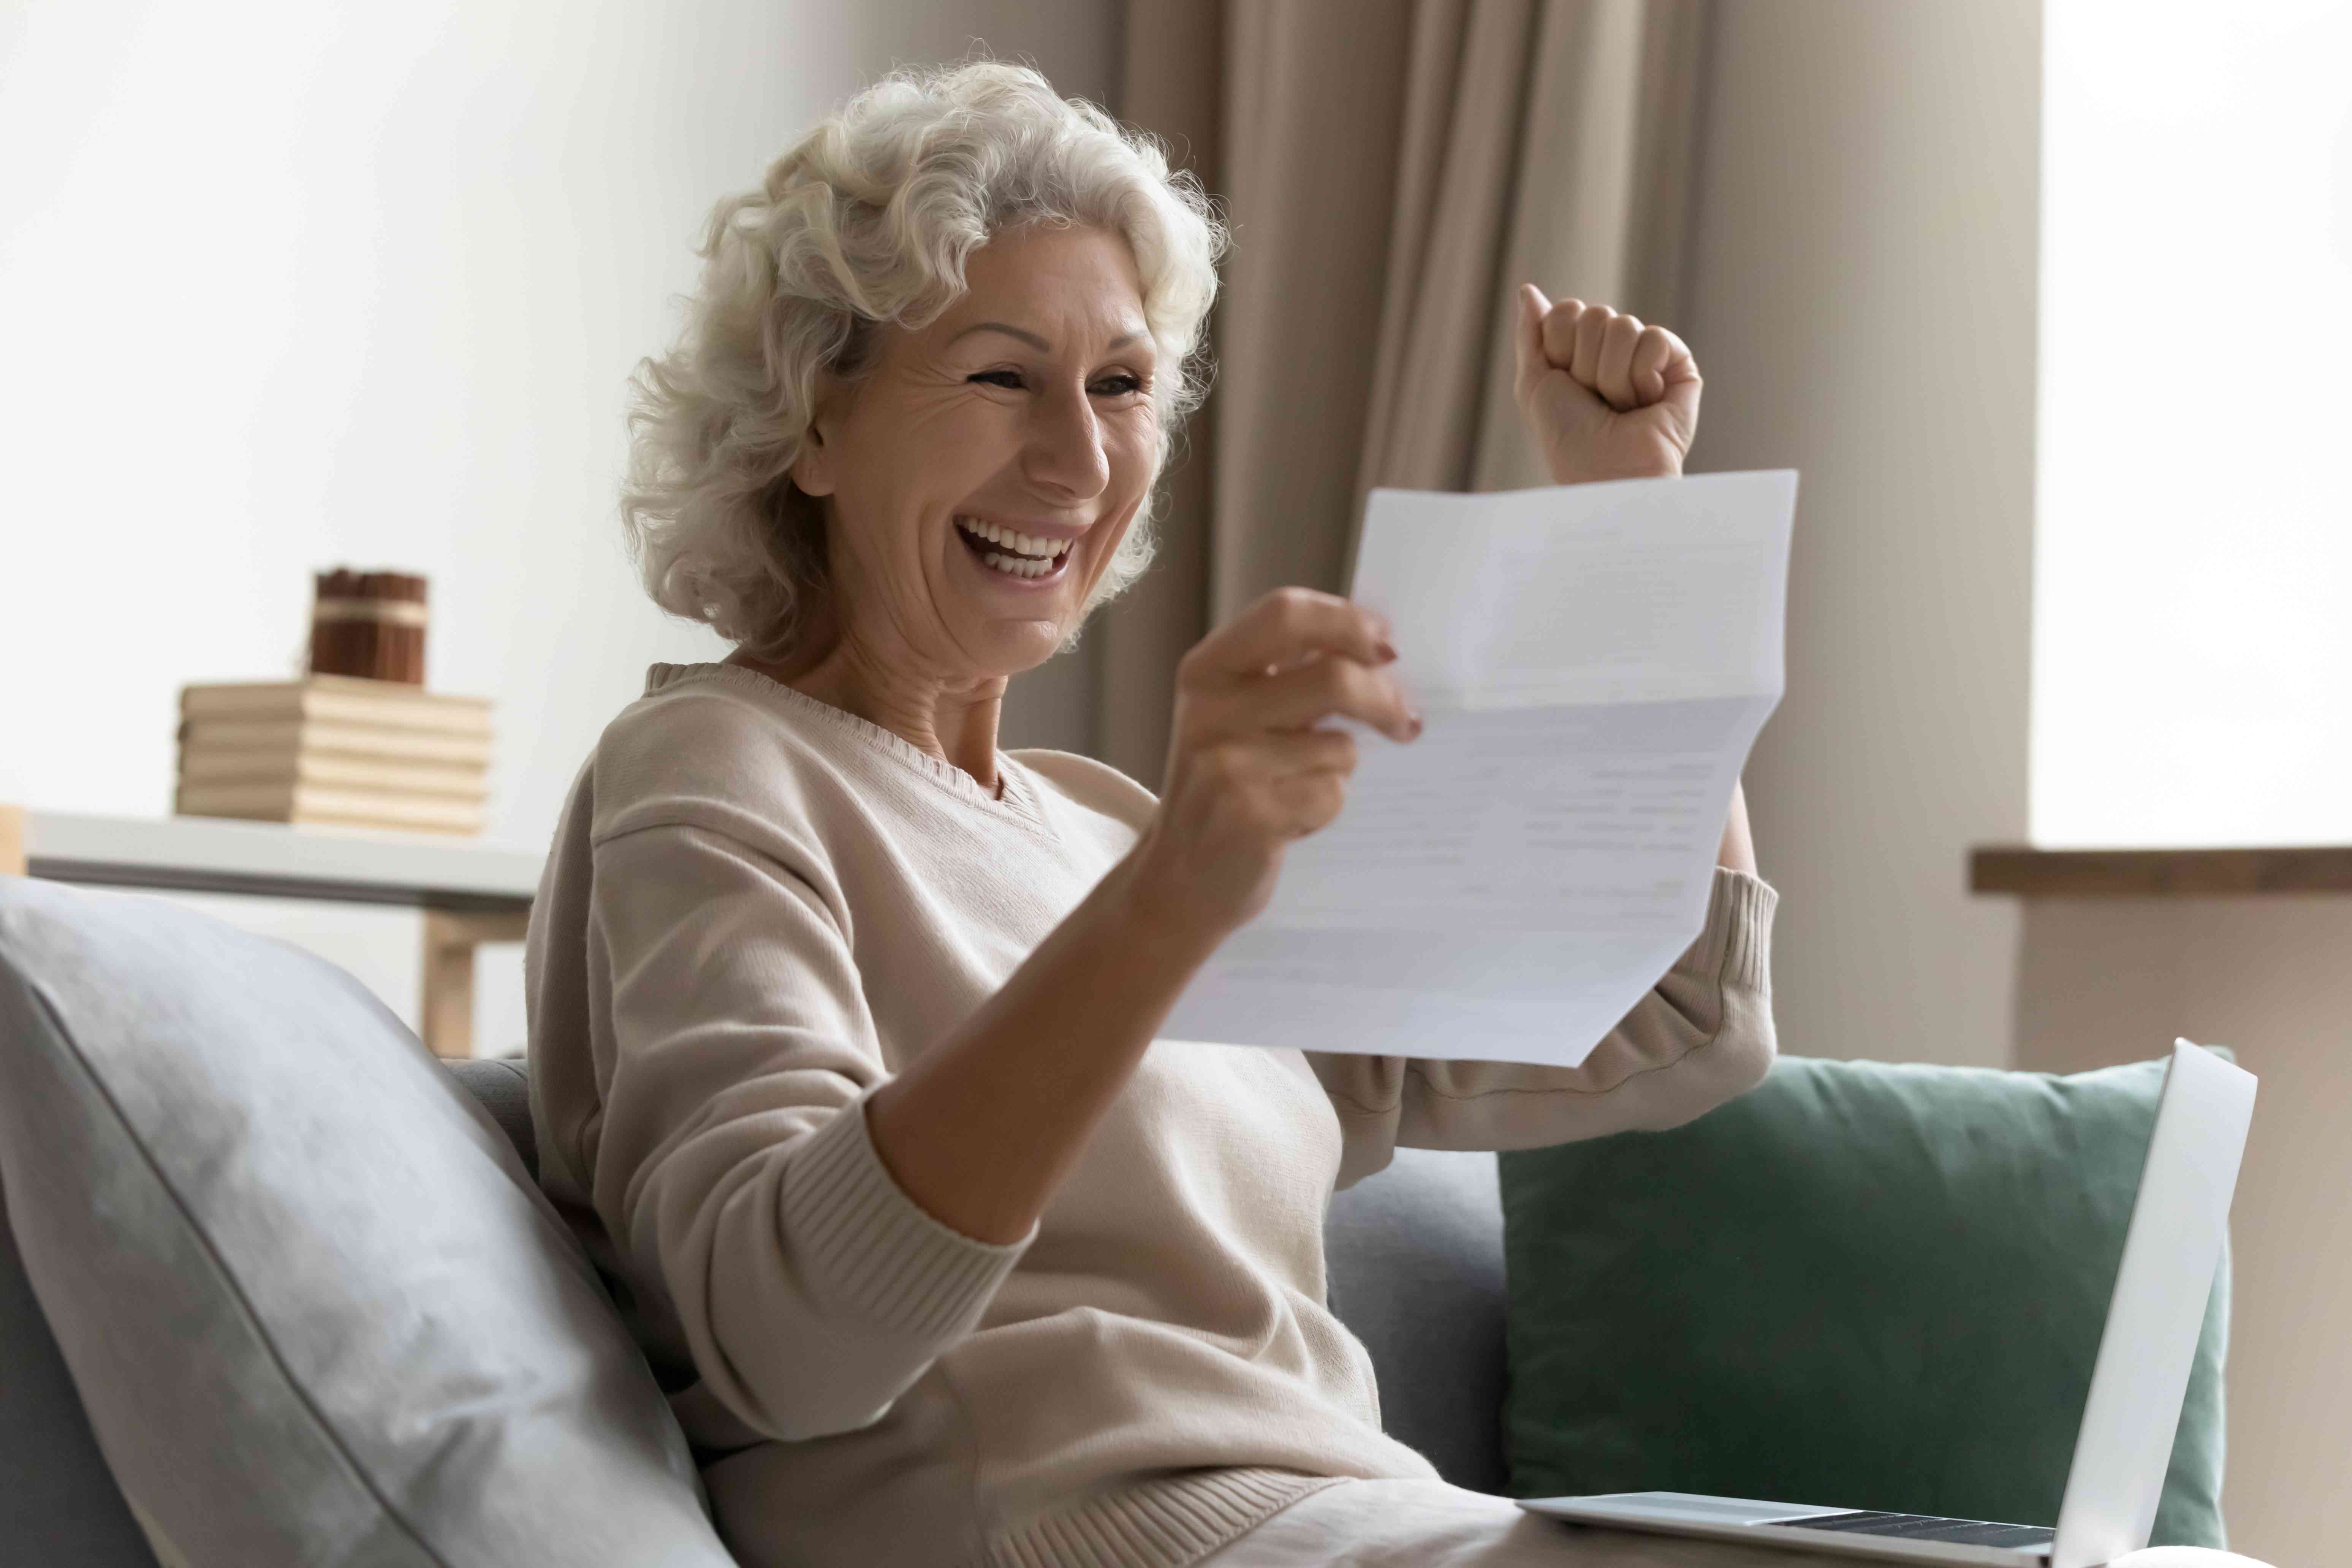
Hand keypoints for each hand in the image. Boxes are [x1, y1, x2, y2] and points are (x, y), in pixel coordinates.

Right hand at [1133, 588, 1421, 939]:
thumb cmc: (1224, 783)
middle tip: (1405, 722)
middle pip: (1333, 678)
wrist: (1177, 876)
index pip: (1286, 612)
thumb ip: (1290, 674)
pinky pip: (1331, 795)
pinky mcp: (1252, 818)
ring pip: (1339, 746)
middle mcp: (1210, 711)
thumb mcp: (1236, 713)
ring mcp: (1228, 766)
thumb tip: (1379, 651)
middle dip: (1384, 700)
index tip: (1385, 647)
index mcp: (1206, 670)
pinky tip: (1290, 818)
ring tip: (1302, 785)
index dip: (1347, 623)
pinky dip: (1325, 807)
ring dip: (1339, 767)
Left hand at [1511, 283, 1701, 483]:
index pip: (1566, 311)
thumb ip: (1531, 334)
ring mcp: (1647, 355)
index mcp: (1580, 350)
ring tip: (1620, 407)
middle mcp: (1614, 349)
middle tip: (1595, 400)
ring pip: (1623, 326)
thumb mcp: (1534, 384)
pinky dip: (1642, 376)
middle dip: (1585, 364)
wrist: (1604, 471)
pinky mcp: (1679, 364)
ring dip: (1612, 376)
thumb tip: (1528, 290)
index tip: (1566, 384)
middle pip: (1594, 314)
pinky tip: (1646, 402)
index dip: (1559, 348)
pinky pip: (1654, 338)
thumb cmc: (1568, 439)